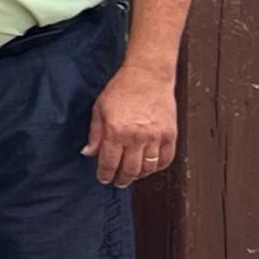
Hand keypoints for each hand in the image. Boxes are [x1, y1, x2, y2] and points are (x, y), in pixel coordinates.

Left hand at [84, 61, 180, 186]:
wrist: (148, 76)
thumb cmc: (121, 89)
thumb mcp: (99, 109)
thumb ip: (94, 134)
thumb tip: (88, 153)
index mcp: (116, 131)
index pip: (109, 163)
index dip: (105, 175)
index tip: (104, 179)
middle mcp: (136, 137)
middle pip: (130, 170)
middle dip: (122, 179)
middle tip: (118, 182)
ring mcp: (155, 137)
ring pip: (148, 168)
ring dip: (139, 175)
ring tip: (133, 174)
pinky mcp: (170, 134)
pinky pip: (166, 159)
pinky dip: (158, 167)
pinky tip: (150, 166)